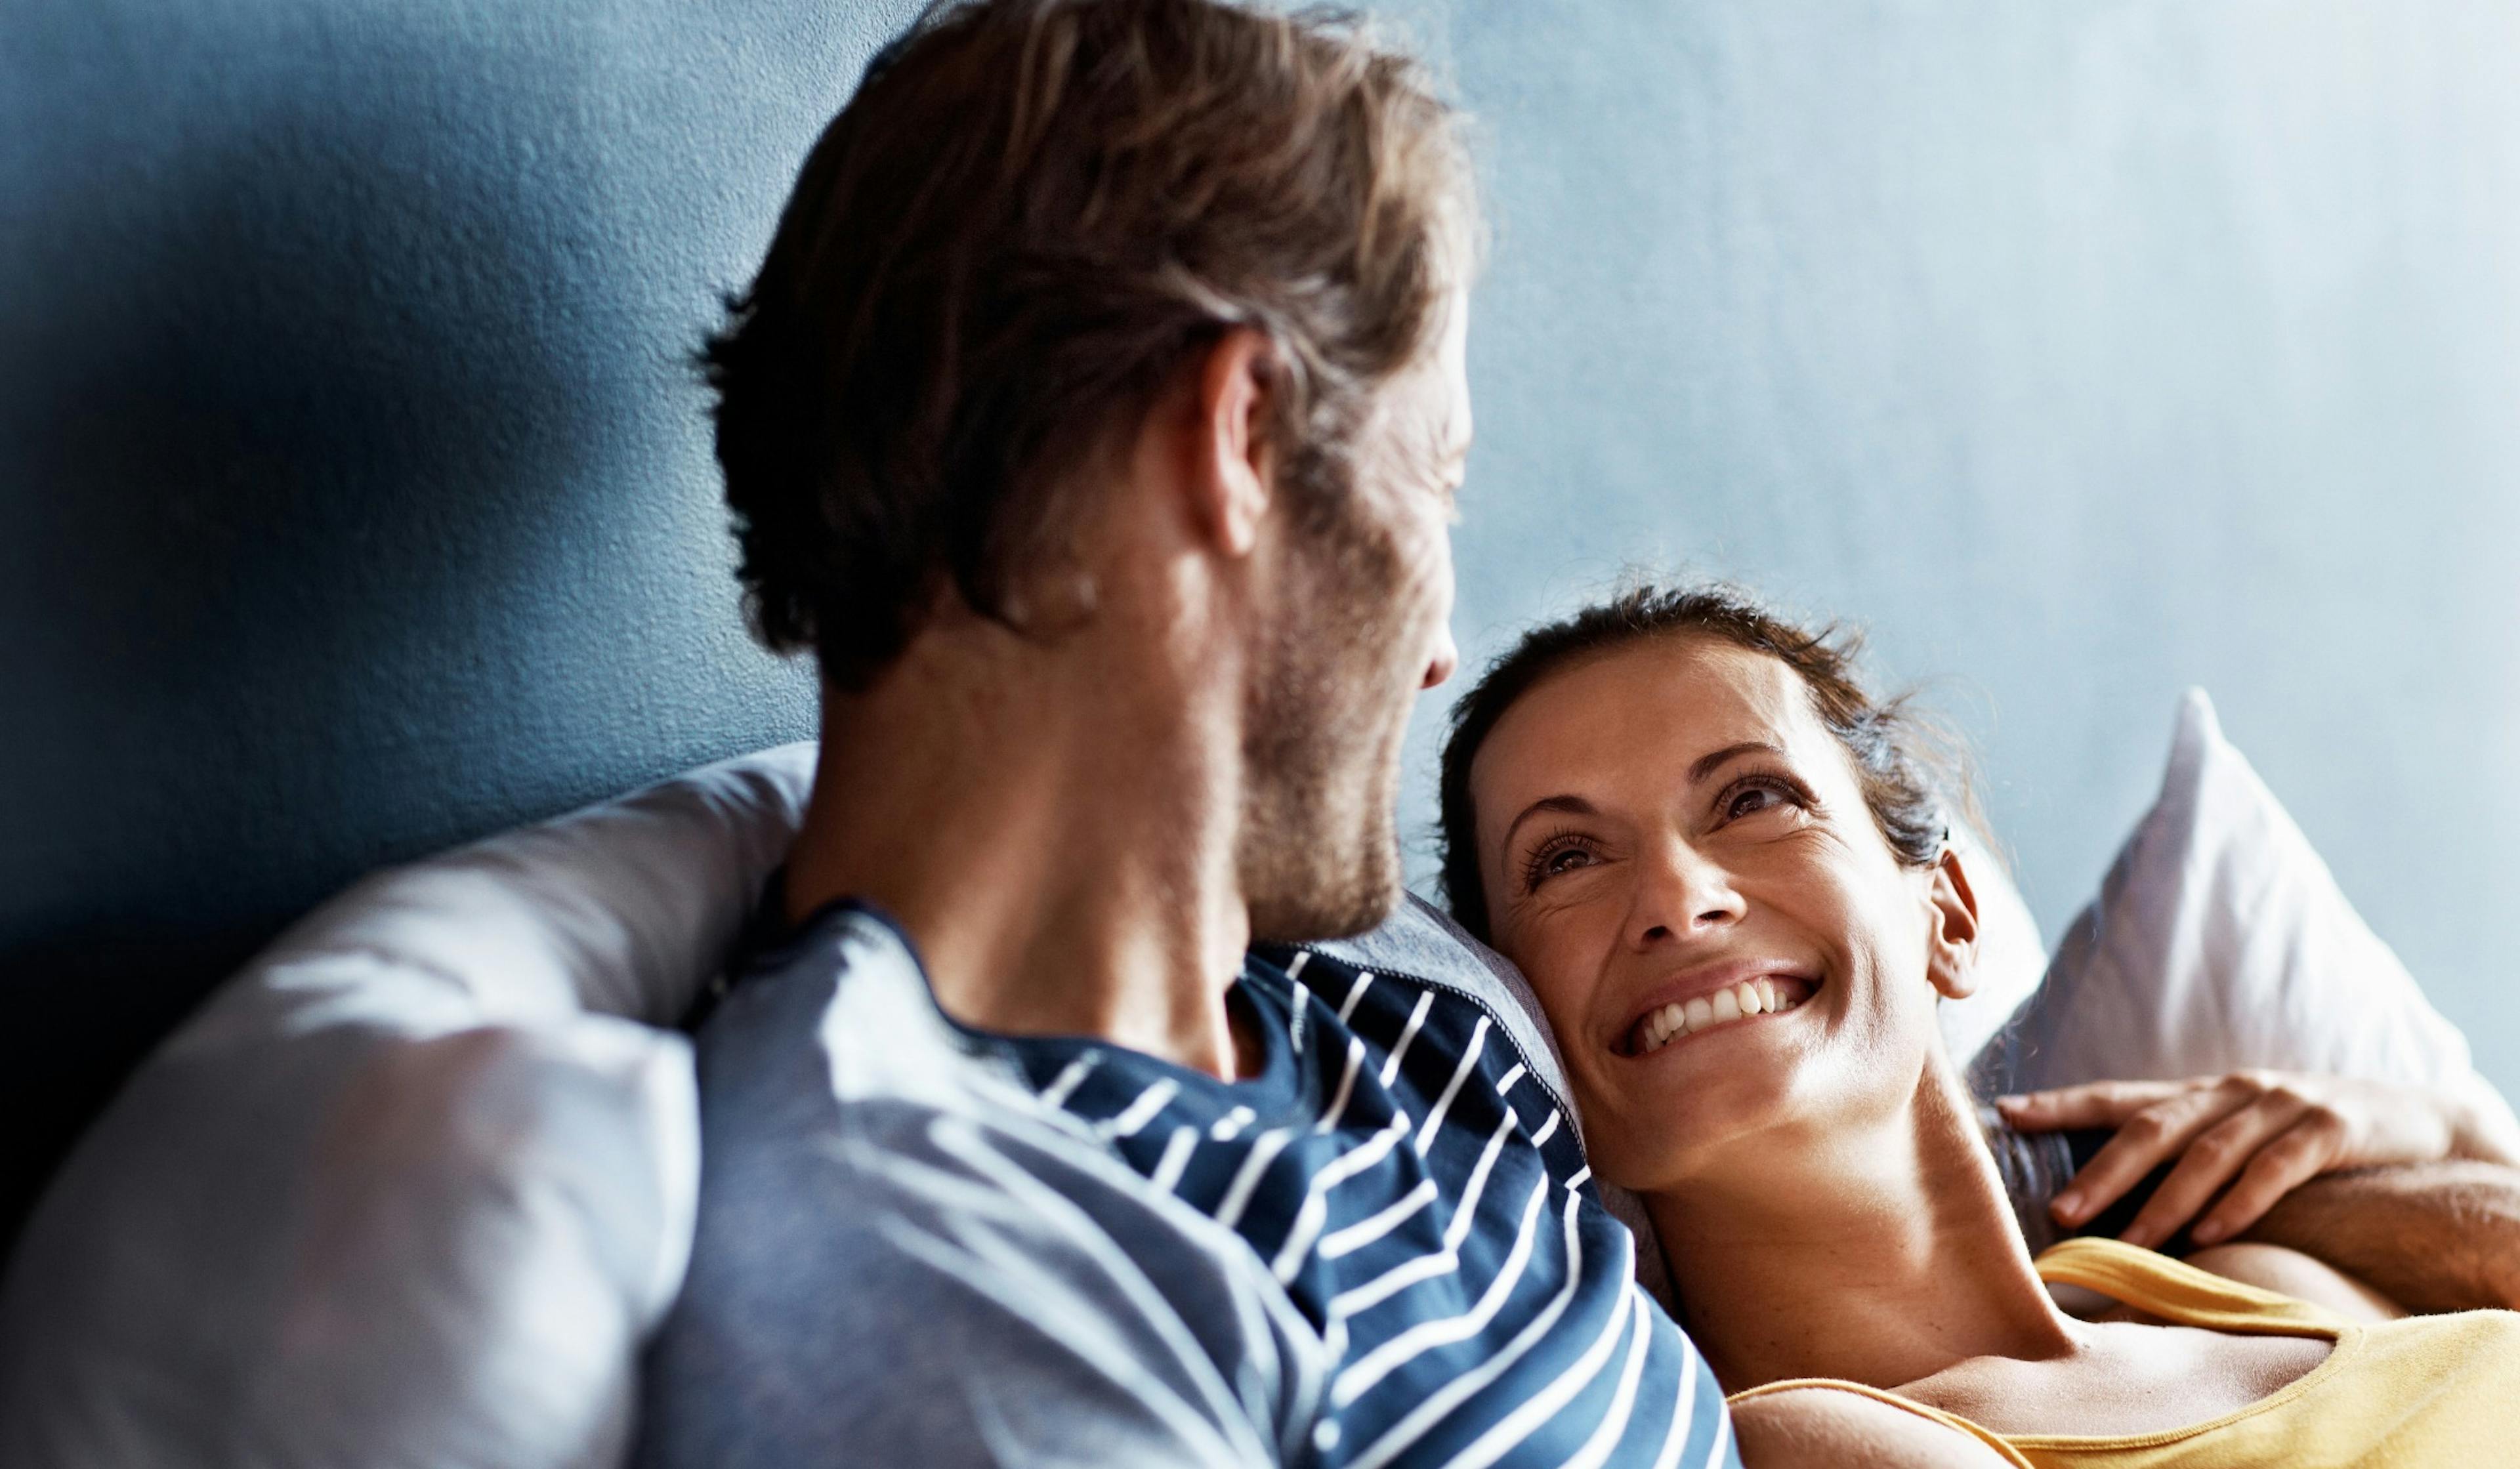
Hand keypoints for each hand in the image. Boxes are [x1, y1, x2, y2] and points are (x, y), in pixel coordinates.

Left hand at [1996, 1071, 2485, 1249]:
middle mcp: (2232, 1090)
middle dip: (2102, 1169)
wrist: (2413, 1119)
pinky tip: (2214, 1234)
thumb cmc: (2305, 1137)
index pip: (2117, 1094)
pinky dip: (2242, 1201)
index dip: (2061, 1103)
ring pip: (2209, 1153)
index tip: (2006, 1114)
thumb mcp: (2238, 1134)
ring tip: (2132, 1243)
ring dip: (2166, 1201)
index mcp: (2200, 1092)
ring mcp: (2282, 1105)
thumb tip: (2105, 1201)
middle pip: (2153, 1126)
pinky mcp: (2330, 1128)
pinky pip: (2276, 1168)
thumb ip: (2183, 1154)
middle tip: (2062, 1212)